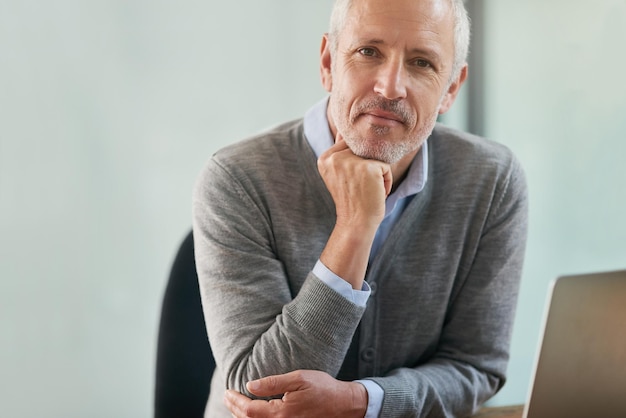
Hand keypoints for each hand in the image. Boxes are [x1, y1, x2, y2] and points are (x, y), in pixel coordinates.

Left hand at [224, 369, 367, 417]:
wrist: (344, 405)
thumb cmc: (323, 389)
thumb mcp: (299, 378)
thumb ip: (273, 383)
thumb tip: (250, 385)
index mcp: (281, 413)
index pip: (249, 410)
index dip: (235, 401)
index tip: (228, 391)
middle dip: (235, 409)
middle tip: (227, 397)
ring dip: (243, 416)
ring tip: (235, 404)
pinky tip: (252, 413)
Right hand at [317, 134, 392, 288]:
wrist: (356, 223)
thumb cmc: (352, 200)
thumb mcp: (339, 174)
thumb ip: (341, 153)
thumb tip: (346, 131)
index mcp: (325, 158)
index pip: (348, 144)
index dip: (357, 163)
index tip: (352, 183)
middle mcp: (334, 157)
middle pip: (363, 149)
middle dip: (368, 168)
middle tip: (360, 188)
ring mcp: (351, 162)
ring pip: (375, 157)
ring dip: (378, 174)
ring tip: (368, 190)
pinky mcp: (368, 168)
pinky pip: (386, 167)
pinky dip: (386, 181)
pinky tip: (376, 193)